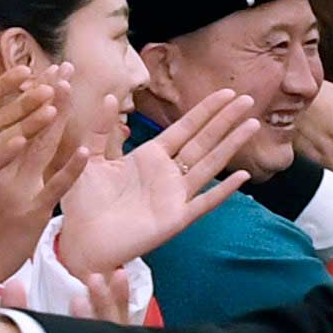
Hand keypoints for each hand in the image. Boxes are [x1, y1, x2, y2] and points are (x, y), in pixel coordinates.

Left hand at [59, 91, 255, 279]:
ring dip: (231, 145)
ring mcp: (174, 197)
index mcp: (150, 157)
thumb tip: (112, 96)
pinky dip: (223, 191)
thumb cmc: (83, 203)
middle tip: (248, 99)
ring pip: (209, 165)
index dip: (206, 110)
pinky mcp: (175, 220)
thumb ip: (103, 129)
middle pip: (203, 141)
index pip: (185, 128)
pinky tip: (242, 176)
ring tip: (252, 125)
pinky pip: (204, 203)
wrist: (79, 240)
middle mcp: (168, 174)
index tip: (226, 92)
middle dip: (226, 120)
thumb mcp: (91, 158)